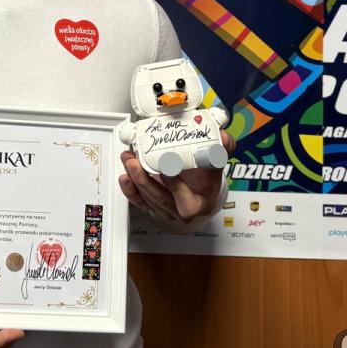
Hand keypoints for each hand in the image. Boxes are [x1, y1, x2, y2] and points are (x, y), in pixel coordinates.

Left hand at [118, 130, 232, 231]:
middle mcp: (180, 210)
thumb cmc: (206, 178)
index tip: (167, 168)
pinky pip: (138, 201)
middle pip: (160, 200)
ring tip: (128, 159)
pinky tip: (124, 177)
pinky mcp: (151, 204)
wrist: (199, 189)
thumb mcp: (217, 164)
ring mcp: (164, 209)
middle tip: (136, 162)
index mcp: (199, 203)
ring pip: (146, 199)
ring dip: (134, 179)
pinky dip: (129, 189)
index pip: (187, 204)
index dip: (175, 187)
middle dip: (145, 180)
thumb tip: (222, 137)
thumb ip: (220, 150)